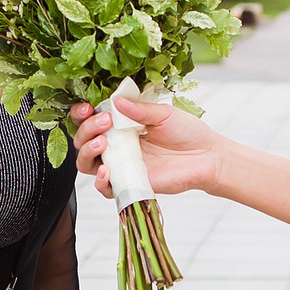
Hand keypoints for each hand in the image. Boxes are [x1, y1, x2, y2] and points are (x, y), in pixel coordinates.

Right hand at [67, 96, 226, 199]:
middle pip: (83, 141)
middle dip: (86, 130)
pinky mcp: (130, 184)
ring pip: (87, 164)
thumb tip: (115, 101)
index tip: (86, 107)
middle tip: (105, 122)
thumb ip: (140, 110)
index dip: (82, 114)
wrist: (208, 157)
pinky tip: (107, 171)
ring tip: (102, 143)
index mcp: (122, 125)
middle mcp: (117, 146)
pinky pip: (105, 188)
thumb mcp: (164, 114)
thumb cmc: (188, 133)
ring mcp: (122, 166)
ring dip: (87, 152)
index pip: (91, 120)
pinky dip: (99, 181)